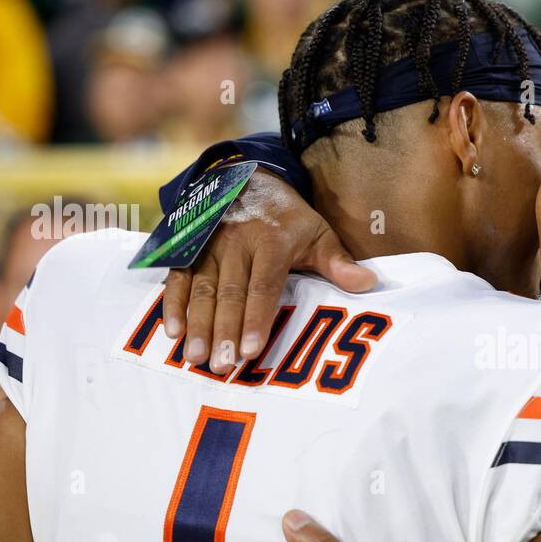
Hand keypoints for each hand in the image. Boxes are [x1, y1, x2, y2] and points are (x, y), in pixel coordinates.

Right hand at [162, 168, 376, 374]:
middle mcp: (236, 243)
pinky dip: (173, 303)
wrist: (248, 176)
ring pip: (201, 287)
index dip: (257, 318)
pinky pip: (178, 277)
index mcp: (271, 241)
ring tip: (194, 356)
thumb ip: (338, 261)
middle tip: (220, 364)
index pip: (264, 285)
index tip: (251, 349)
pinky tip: (172, 330)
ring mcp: (209, 244)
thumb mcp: (318, 231)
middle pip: (229, 292)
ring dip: (197, 323)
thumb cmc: (288, 217)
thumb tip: (368, 283)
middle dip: (223, 330)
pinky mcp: (189, 247)